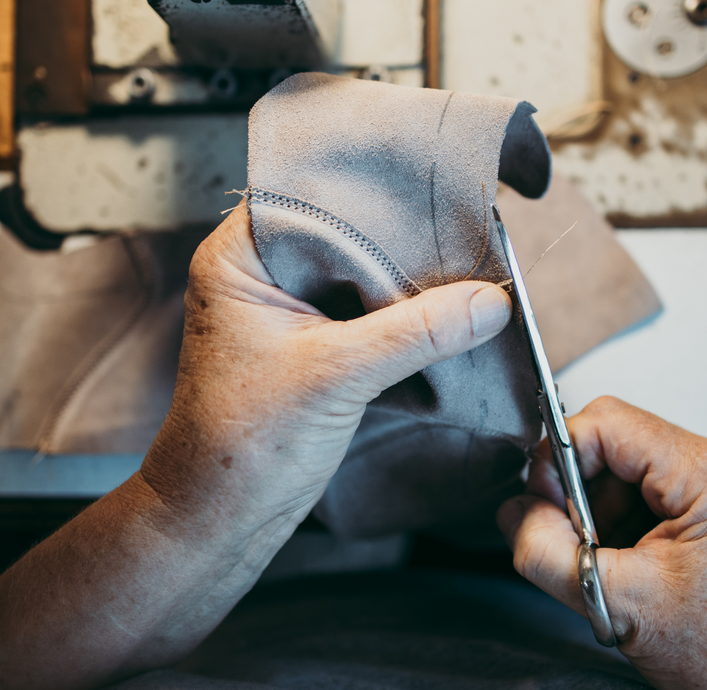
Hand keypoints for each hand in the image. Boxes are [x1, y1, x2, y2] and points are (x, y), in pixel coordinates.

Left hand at [141, 202, 514, 539]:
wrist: (218, 521)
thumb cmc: (239, 448)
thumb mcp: (335, 377)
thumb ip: (414, 334)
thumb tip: (487, 302)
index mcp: (239, 257)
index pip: (316, 195)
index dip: (377, 192)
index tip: (438, 186)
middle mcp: (261, 272)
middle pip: (347, 232)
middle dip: (406, 237)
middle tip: (468, 229)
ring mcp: (288, 310)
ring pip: (363, 273)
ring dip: (410, 280)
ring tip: (467, 268)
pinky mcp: (314, 345)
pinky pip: (369, 312)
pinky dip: (405, 316)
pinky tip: (448, 314)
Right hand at [497, 397, 706, 689]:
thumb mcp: (617, 603)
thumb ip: (547, 551)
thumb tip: (515, 513)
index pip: (610, 423)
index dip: (560, 458)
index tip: (543, 501)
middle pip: (620, 443)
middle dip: (583, 495)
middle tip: (579, 547)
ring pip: (632, 470)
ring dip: (604, 514)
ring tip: (614, 568)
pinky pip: (655, 494)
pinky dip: (628, 526)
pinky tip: (634, 568)